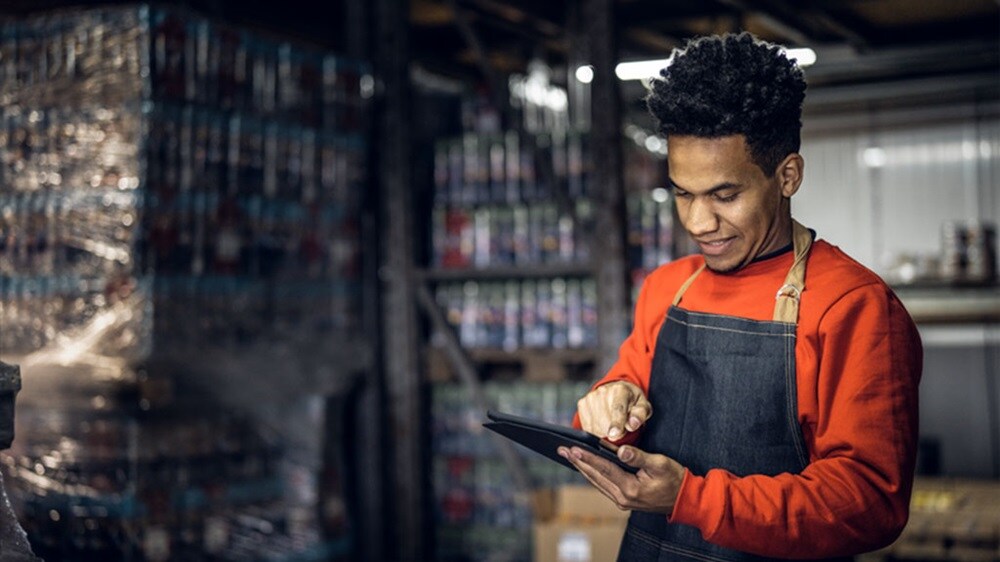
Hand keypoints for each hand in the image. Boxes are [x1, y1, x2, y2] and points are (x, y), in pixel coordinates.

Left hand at [558, 444, 683, 514]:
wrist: (685, 500)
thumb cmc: (674, 479)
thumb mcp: (660, 463)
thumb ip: (638, 456)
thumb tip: (621, 450)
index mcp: (630, 488)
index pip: (603, 468)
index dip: (587, 457)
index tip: (571, 448)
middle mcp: (623, 497)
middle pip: (595, 476)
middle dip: (577, 462)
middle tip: (561, 450)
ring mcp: (622, 501)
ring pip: (596, 482)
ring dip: (582, 468)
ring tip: (569, 456)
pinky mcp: (624, 500)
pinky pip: (603, 485)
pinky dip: (592, 475)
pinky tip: (585, 467)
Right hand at [577, 381, 651, 440]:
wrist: (617, 391)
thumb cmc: (632, 401)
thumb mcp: (643, 406)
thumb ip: (640, 415)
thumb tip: (632, 424)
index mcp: (621, 389)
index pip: (617, 408)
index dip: (616, 422)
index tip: (614, 434)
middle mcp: (603, 391)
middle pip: (605, 420)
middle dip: (614, 432)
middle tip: (622, 429)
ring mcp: (591, 397)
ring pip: (595, 426)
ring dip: (604, 433)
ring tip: (612, 426)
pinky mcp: (582, 404)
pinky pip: (587, 427)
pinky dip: (596, 431)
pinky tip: (603, 425)